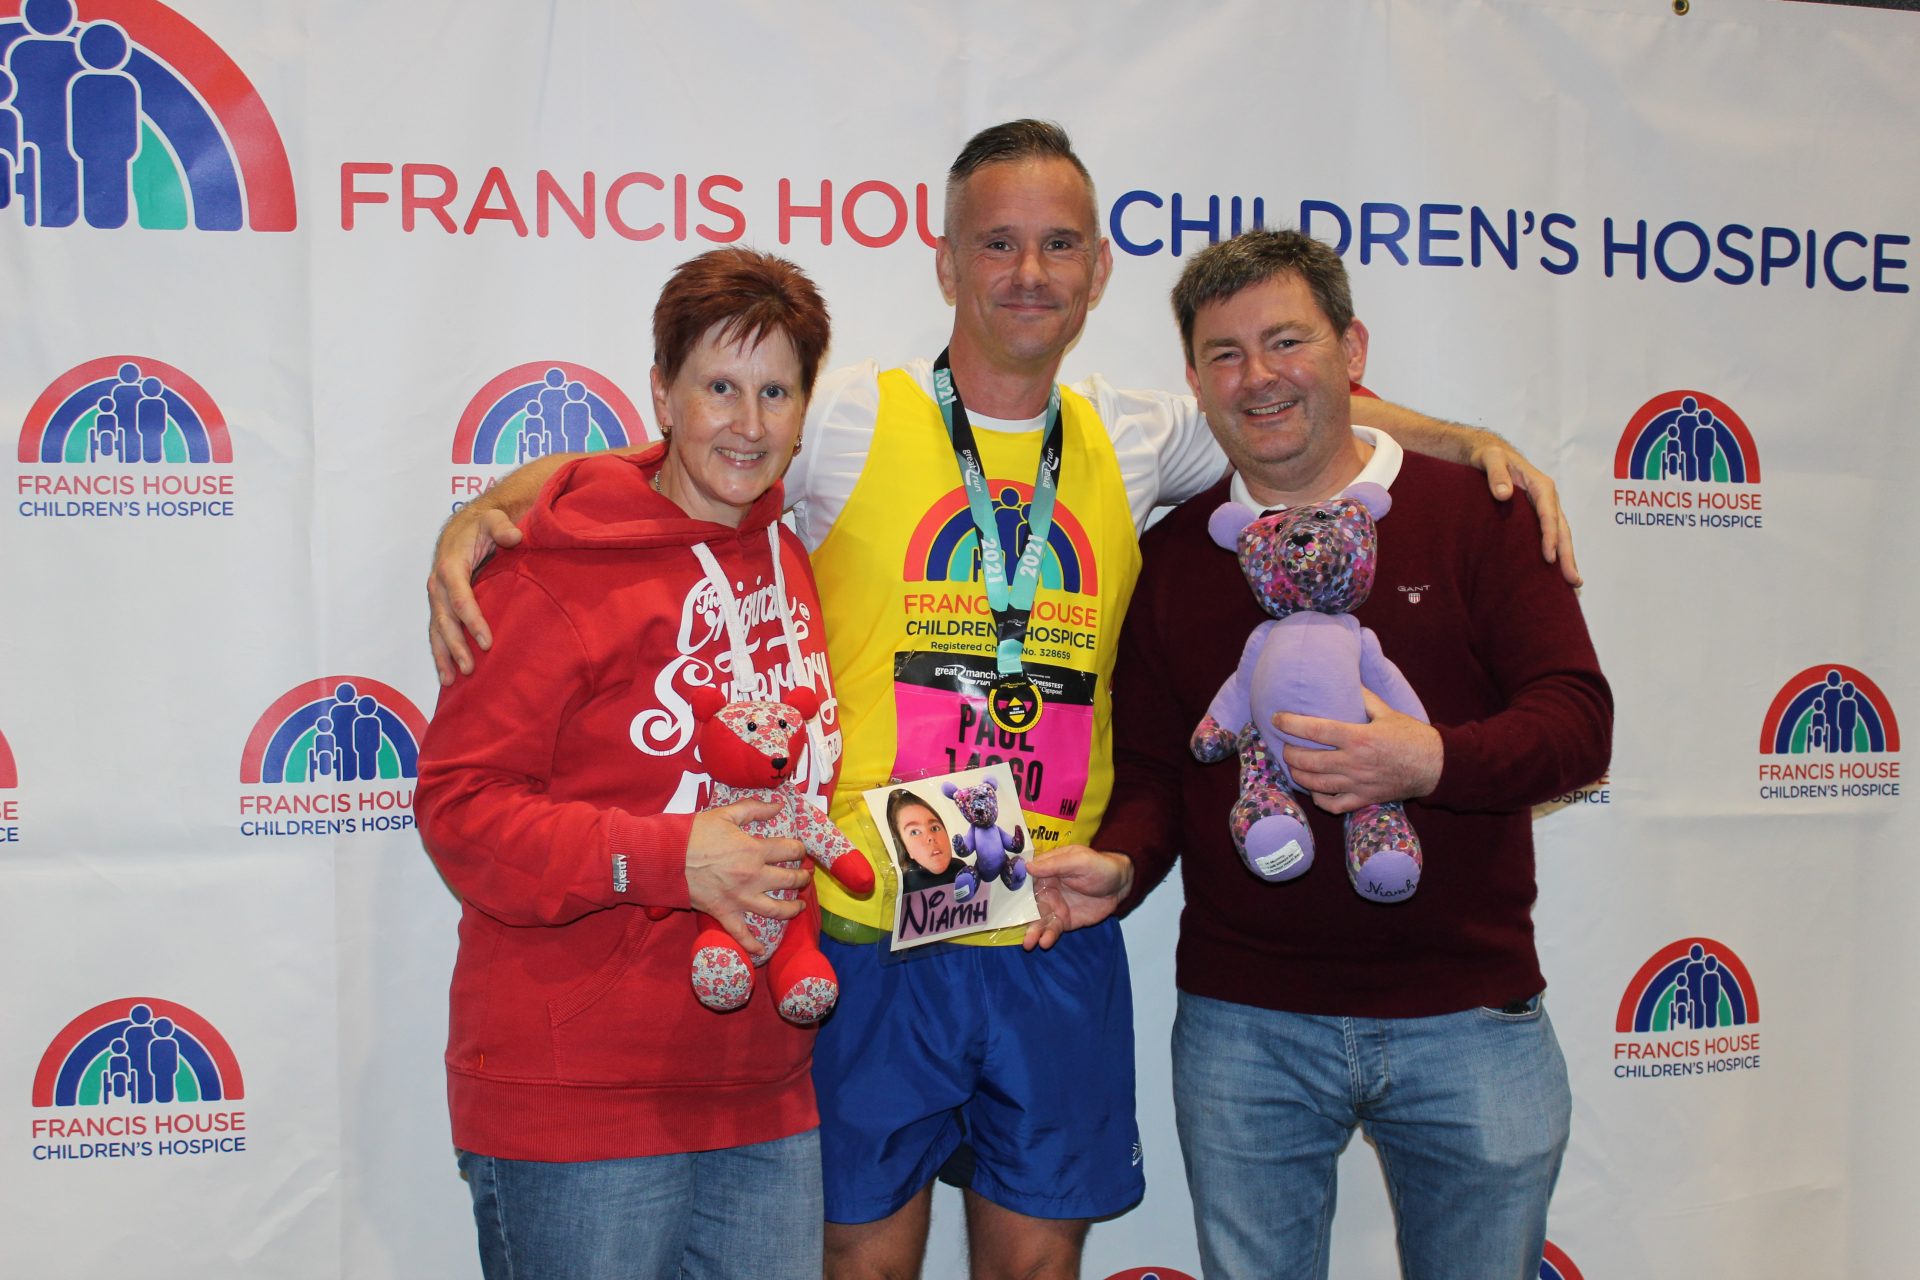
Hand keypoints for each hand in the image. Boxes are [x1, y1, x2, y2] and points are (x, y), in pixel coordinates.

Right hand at [428, 506, 521, 683]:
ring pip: (437, 630)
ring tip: (451, 680)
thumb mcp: (493, 519)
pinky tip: (446, 675)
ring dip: (443, 656)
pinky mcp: (440, 606)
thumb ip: (502, 526)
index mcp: (451, 566)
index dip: (473, 620)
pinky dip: (440, 653)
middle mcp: (438, 584)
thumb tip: (514, 536)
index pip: (461, 598)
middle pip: (445, 620)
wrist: (462, 528)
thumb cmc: (481, 526)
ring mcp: (437, 597)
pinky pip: (437, 632)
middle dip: (456, 645)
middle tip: (470, 668)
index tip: (488, 641)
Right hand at [685, 800, 811, 956]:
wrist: (665, 857)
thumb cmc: (693, 834)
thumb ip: (754, 808)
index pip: (790, 850)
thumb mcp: (725, 814)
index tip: (799, 850)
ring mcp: (740, 898)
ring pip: (776, 910)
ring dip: (792, 909)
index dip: (799, 849)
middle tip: (804, 876)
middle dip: (802, 878)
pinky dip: (752, 945)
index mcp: (754, 850)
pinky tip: (761, 951)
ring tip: (798, 906)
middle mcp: (753, 876)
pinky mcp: (724, 913)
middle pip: (789, 880)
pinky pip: (741, 933)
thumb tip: (779, 805)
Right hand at [1022, 845, 1133, 950]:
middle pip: (1027, 903)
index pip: (1024, 878)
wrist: (1121, 884)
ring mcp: (1054, 906)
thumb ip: (1055, 864)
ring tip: (1029, 943)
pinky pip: (1052, 929)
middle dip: (1020, 915)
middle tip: (1013, 926)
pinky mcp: (1064, 921)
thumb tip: (1027, 866)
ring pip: (1038, 919)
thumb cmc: (1099, 866)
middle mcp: (1045, 889)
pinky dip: (1048, 936)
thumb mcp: (1079, 860)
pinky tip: (1045, 942)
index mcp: (1046, 870)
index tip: (1000, 899)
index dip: (1012, 888)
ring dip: (1032, 931)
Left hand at [1276, 689, 1442, 813]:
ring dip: (1298, 775)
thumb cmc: (1410, 735)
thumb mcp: (1386, 711)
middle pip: (1308, 761)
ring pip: (1315, 784)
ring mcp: (1358, 783)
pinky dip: (1319, 798)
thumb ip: (1362, 697)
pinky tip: (1314, 789)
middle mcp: (1354, 762)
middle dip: (1289, 753)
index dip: (1290, 724)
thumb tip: (1344, 679)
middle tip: (1285, 746)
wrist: (1434, 765)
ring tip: (1293, 766)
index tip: (1277, 719)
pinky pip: (1334, 805)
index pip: (1314, 730)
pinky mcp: (1364, 799)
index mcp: (1358, 737)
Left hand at [1469, 438, 1580, 586]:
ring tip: (1573, 585)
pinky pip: (1552, 535)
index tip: (1548, 557)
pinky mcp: (1538, 516)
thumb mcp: (1489, 458)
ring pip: (1561, 536)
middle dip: (1567, 556)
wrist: (1491, 453)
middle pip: (1561, 529)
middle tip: (1572, 582)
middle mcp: (1548, 498)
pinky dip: (1557, 553)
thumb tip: (1503, 495)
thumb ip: (1496, 474)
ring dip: (1567, 559)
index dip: (1549, 536)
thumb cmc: (1490, 456)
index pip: (1548, 514)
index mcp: (1541, 486)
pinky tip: (1557, 573)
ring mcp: (1546, 508)